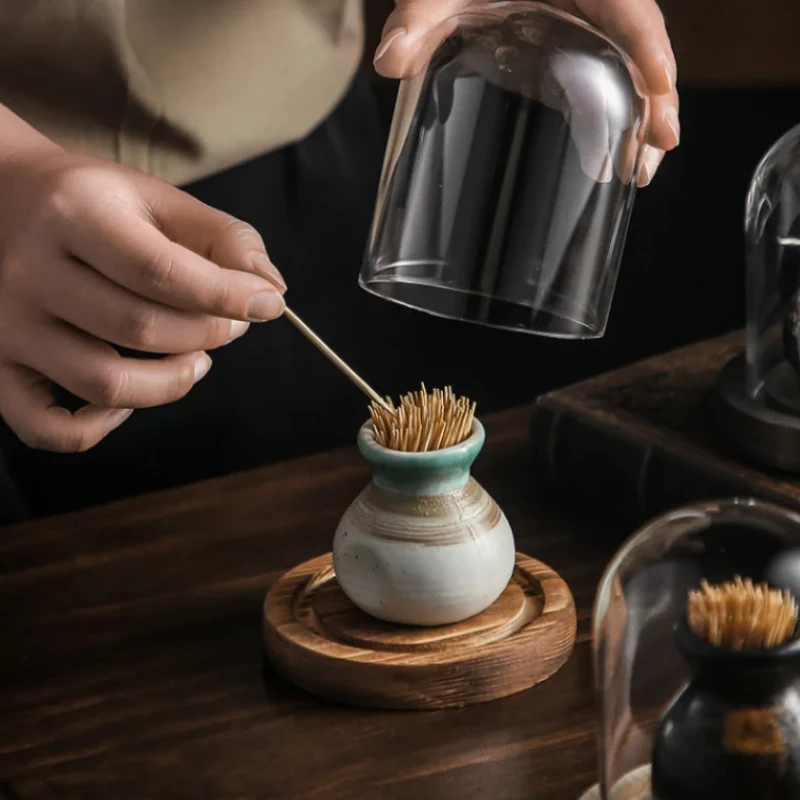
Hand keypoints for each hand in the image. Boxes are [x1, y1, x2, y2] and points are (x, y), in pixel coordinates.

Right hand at [0, 147, 285, 452]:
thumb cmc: (94, 204)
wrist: (0, 197)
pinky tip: (131, 400)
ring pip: (105, 383)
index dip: (228, 296)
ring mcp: (6, 326)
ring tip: (196, 357)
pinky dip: (99, 428)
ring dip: (171, 382)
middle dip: (208, 333)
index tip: (268, 304)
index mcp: (74, 215)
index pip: (162, 271)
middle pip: (141, 329)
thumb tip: (271, 289)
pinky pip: (48, 427)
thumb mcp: (156, 198)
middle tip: (230, 325)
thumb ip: (223, 237)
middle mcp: (30, 272)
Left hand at [374, 0, 678, 185]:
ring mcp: (586, 20)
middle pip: (641, 42)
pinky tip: (611, 146)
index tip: (660, 88)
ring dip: (643, 111)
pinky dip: (617, 106)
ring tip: (640, 168)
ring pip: (630, 61)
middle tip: (657, 150)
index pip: (628, 10)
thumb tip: (389, 63)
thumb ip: (417, 18)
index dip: (648, 47)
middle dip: (656, 95)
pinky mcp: (573, 41)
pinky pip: (608, 69)